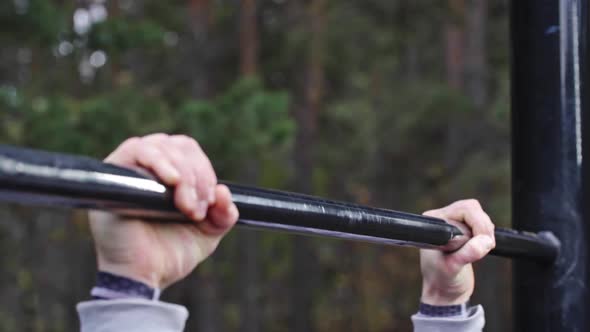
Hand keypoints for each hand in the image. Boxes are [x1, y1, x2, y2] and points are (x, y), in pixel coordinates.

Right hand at [89, 133, 238, 288]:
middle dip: (196, 174)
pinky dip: (158, 160)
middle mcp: (147, 168)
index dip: (204, 169)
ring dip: (183, 172)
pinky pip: (134, 150)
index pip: (188, 150)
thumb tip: (224, 191)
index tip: (210, 201)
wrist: (147, 277)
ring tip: (186, 205)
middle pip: (177, 145)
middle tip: (196, 208)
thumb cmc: (172, 253)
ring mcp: (127, 170)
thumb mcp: (209, 230)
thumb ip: (223, 212)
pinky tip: (172, 181)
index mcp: (169, 174)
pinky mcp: (112, 177)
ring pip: (160, 145)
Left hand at [419, 199, 495, 304]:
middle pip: (473, 209)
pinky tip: (479, 247)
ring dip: (485, 233)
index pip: (463, 209)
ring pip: (480, 216)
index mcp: (434, 222)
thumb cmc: (441, 279)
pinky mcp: (462, 230)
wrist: (444, 291)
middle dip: (483, 228)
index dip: (477, 224)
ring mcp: (453, 222)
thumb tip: (484, 242)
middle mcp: (442, 218)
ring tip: (478, 250)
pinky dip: (485, 235)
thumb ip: (466, 254)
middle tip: (484, 247)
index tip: (481, 242)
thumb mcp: (452, 268)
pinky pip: (481, 224)